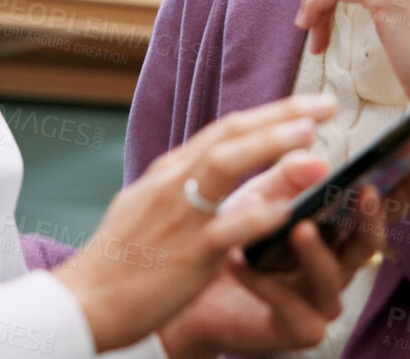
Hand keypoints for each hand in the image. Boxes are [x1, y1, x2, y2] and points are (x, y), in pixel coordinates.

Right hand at [53, 94, 336, 350]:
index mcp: (169, 173)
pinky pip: (225, 230)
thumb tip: (232, 171)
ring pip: (224, 168)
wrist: (84, 302)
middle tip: (325, 107)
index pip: (225, 130)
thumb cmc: (122, 260)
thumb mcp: (156, 210)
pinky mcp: (184, 255)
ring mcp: (178, 216)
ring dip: (270, 150)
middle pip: (229, 135)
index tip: (309, 107)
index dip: (270, 114)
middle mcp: (173, 184)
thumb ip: (197, 189)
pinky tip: (288, 210)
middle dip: (280, 117)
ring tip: (312, 143)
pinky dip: (256, 217)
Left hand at [158, 152, 409, 358]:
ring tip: (298, 228)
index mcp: (337, 230)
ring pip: (332, 277)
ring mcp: (321, 300)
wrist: (191, 286)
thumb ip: (288, 179)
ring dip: (316, 252)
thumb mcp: (259, 197)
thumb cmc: (232, 235)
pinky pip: (288, 306)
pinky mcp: (297, 329)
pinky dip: (263, 282)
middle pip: (368, 243)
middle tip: (368, 193)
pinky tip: (237, 259)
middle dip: (373, 218)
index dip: (409, 188)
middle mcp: (337, 265)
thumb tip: (319, 158)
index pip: (381, 206)